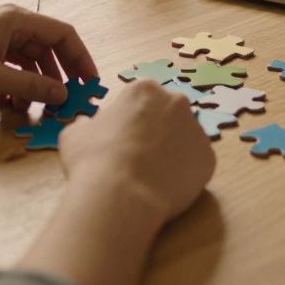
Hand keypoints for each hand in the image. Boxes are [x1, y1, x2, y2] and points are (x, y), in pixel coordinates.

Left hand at [0, 4, 97, 110]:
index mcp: (16, 19)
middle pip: (48, 47)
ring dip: (37, 84)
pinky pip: (12, 66)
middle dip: (60, 74)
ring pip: (30, 60)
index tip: (89, 82)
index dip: (80, 57)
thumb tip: (62, 95)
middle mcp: (10, 23)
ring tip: (38, 107)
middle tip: (68, 99)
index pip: (62, 33)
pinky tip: (13, 104)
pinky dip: (17, 84)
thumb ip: (31, 87)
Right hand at [60, 79, 215, 226]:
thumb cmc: (94, 159)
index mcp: (145, 89)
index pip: (140, 100)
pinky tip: (165, 188)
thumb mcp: (75, 134)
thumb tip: (87, 125)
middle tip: (138, 157)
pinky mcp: (208, 159)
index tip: (121, 140)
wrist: (121, 195)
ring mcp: (197, 130)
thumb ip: (87, 125)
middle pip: (168, 115)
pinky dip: (184, 175)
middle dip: (156, 132)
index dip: (129, 121)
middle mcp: (176, 102)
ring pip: (184, 140)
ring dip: (172, 153)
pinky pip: (196, 165)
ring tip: (150, 177)